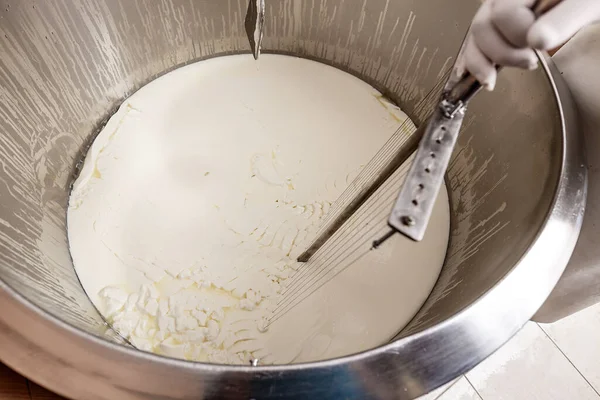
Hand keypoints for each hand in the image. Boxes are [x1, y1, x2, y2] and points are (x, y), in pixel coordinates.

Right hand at [456, 0, 599, 89]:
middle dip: (503, 53)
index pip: (503, 14)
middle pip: (482, 26)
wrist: (582, 5)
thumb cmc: (589, 1)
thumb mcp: (586, 5)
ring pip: (475, 35)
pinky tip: (484, 77)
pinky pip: (475, 42)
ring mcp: (497, 8)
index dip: (518, 35)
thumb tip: (536, 39)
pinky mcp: (497, 24)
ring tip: (501, 74)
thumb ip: (564, 18)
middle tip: (530, 60)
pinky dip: (475, 62)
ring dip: (484, 62)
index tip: (539, 45)